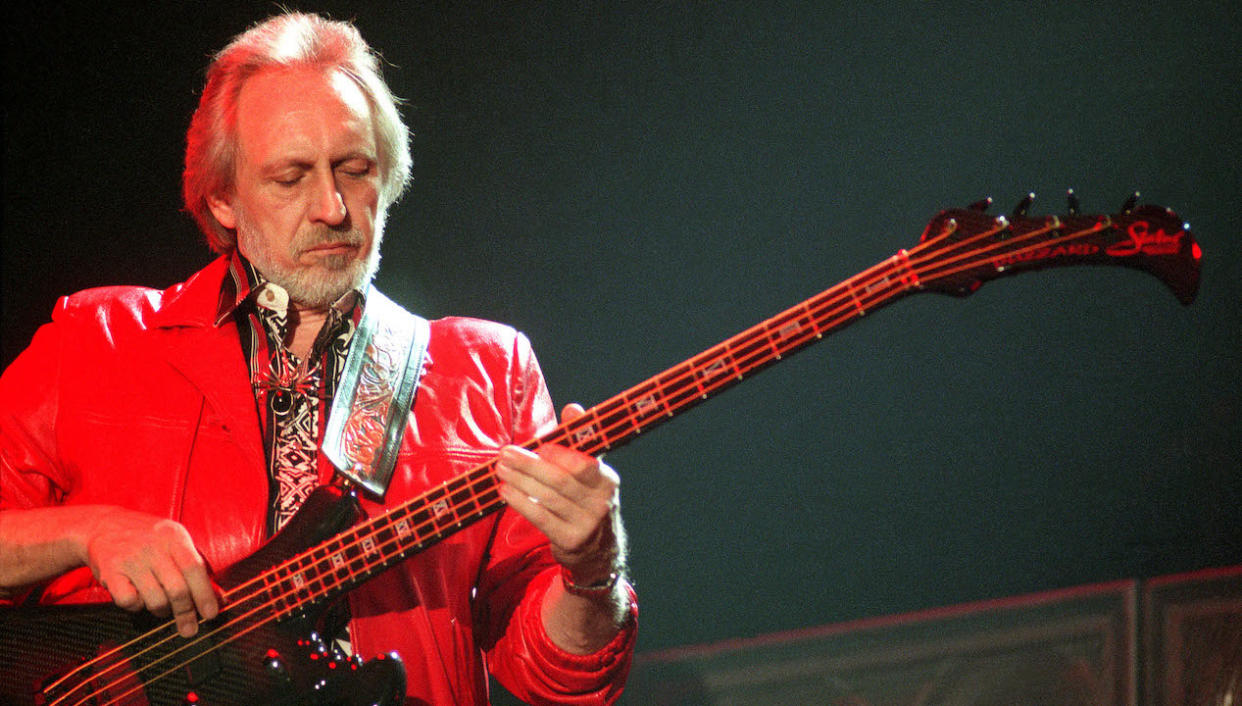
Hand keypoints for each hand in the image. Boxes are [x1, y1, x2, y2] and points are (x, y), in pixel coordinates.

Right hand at [81, 508, 218, 636]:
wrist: (102, 525)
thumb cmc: (147, 538)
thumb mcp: (175, 543)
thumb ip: (198, 568)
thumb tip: (221, 598)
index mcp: (174, 536)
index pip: (195, 569)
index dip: (205, 595)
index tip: (211, 615)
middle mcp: (153, 546)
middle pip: (177, 589)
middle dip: (186, 613)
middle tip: (189, 629)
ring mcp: (130, 559)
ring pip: (155, 599)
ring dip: (161, 611)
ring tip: (161, 606)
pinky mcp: (109, 571)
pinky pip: (128, 601)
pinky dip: (136, 606)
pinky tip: (138, 597)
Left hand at [496, 404, 622, 584]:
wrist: (600, 551)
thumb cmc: (586, 500)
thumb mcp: (590, 474)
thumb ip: (578, 441)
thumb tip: (573, 408)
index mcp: (607, 481)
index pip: (584, 464)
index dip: (559, 454)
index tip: (536, 444)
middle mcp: (601, 503)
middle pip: (560, 480)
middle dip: (529, 465)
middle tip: (505, 453)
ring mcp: (587, 525)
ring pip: (547, 498)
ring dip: (520, 482)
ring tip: (500, 469)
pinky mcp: (570, 541)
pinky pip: (540, 518)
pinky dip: (521, 503)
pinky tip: (506, 492)